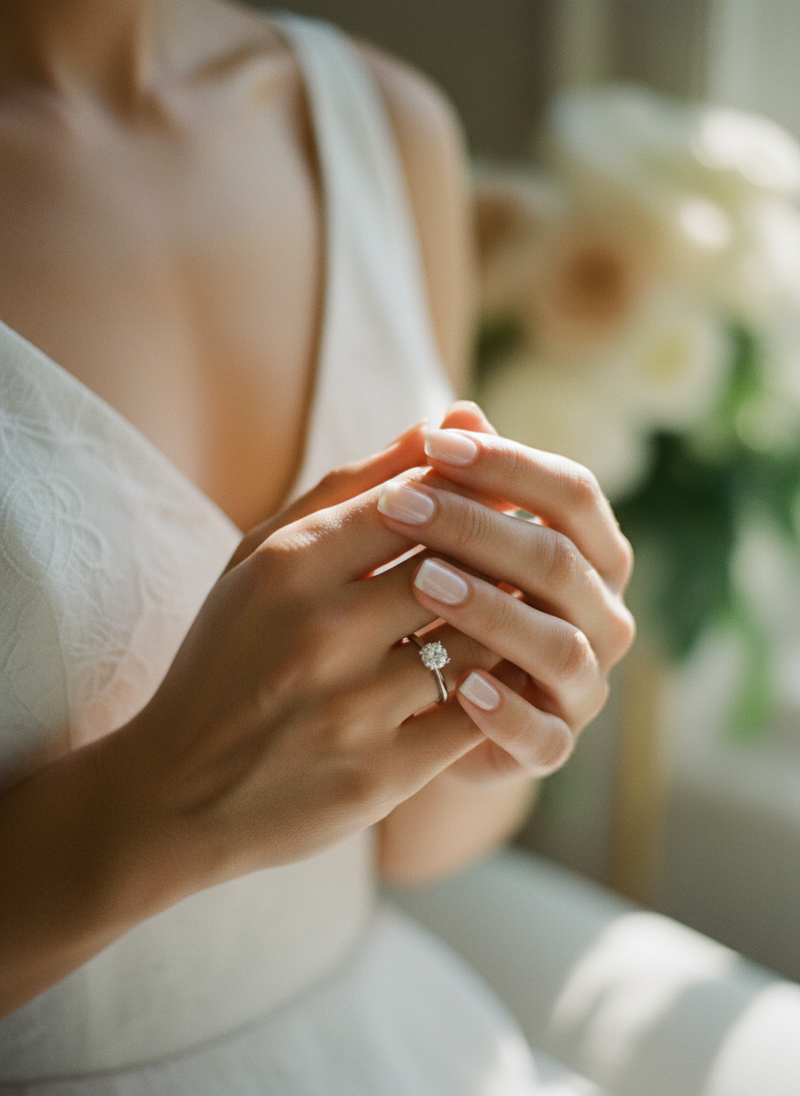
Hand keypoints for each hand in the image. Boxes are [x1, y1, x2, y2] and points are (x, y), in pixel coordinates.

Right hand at [125, 419, 494, 887]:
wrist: (177, 790)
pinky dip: (492, 697)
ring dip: (504, 627)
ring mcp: (351, 706)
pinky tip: (491, 684)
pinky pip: (471, 718)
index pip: (417, 500)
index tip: (498, 505)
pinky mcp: (379, 775)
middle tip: (526, 558)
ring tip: (516, 617)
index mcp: (290, 565)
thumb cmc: (228, 656)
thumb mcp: (263, 558)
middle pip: (456, 565)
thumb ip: (357, 485)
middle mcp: (322, 630)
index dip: (470, 499)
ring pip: (475, 642)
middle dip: (499, 558)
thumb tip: (457, 417)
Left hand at [376, 423, 634, 782]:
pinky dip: (506, 712)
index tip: (432, 445)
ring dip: (493, 610)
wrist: (420, 711)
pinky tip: (460, 686)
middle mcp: (599, 614)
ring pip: (559, 644)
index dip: (508, 464)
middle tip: (401, 506)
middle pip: (561, 562)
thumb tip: (458, 411)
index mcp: (586, 553)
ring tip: (424, 585)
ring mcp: (582, 684)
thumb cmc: (434, 606)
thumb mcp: (433, 543)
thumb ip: (450, 486)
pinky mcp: (554, 744)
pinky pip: (544, 734)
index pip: (572, 494)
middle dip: (480, 528)